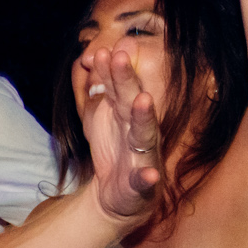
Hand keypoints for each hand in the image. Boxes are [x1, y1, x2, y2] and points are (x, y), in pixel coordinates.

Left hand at [78, 45, 162, 222]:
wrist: (114, 197)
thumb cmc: (113, 152)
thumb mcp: (101, 117)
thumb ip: (102, 89)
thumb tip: (97, 57)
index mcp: (127, 116)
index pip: (120, 89)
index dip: (113, 70)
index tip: (104, 50)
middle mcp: (139, 132)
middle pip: (131, 103)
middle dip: (127, 81)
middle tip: (119, 57)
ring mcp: (143, 157)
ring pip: (145, 135)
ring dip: (144, 118)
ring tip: (143, 100)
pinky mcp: (142, 185)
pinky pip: (145, 180)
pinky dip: (147, 177)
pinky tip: (151, 174)